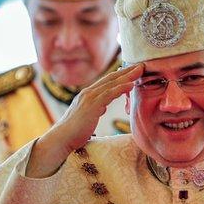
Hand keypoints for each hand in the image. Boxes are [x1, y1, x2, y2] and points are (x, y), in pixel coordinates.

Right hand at [26, 63, 142, 176]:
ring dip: (127, 76)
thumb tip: (102, 108)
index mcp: (88, 94)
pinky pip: (109, 94)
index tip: (133, 70)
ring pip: (112, 83)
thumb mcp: (87, 116)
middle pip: (111, 78)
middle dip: (127, 71)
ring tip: (140, 70)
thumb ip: (95, 109)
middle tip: (142, 65)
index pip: (107, 81)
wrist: (61, 138)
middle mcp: (88, 93)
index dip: (121, 74)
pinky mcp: (91, 106)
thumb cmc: (74, 131)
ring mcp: (89, 98)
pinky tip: (131, 84)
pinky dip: (120, 88)